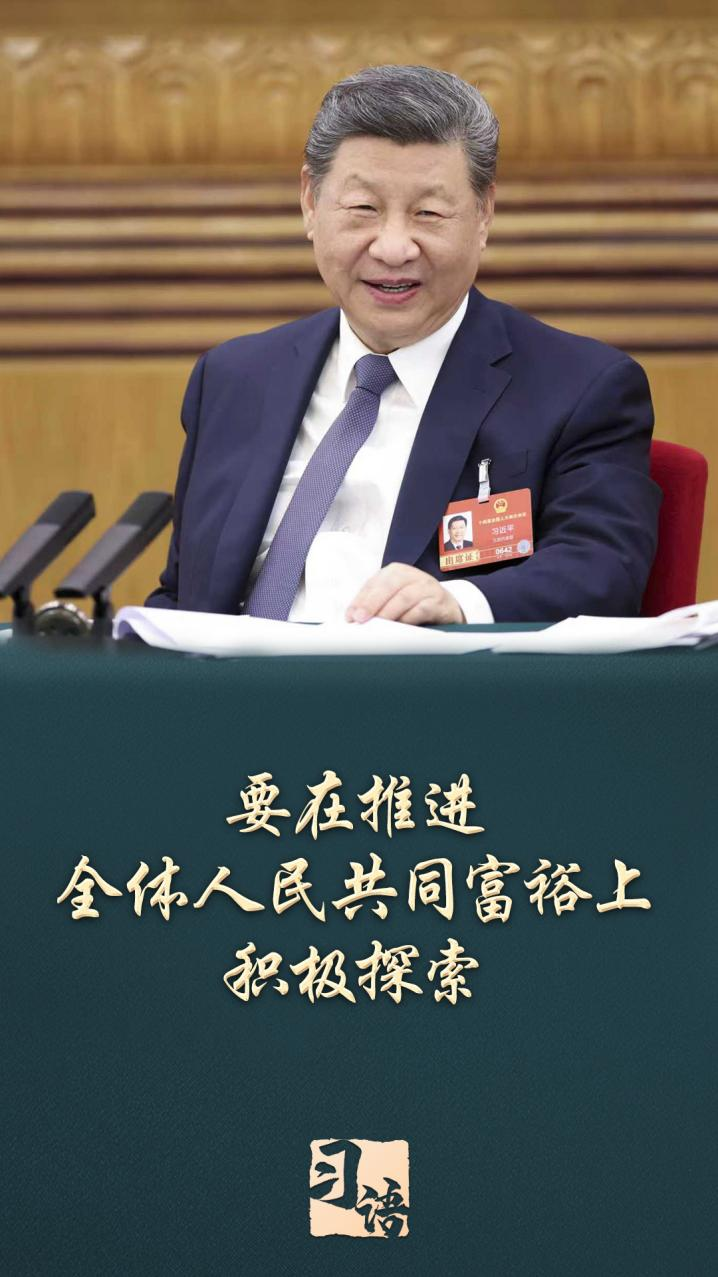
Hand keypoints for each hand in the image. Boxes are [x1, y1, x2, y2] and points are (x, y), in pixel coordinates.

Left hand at [346, 563, 464, 625]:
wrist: (446, 607)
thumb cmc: (415, 603)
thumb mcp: (394, 598)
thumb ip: (375, 605)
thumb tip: (353, 618)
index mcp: (396, 572)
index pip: (373, 584)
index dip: (360, 600)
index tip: (350, 617)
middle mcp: (411, 575)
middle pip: (388, 586)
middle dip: (372, 603)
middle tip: (360, 619)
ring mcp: (427, 587)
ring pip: (404, 597)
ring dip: (389, 612)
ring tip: (379, 625)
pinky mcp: (439, 601)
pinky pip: (422, 609)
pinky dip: (409, 619)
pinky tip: (400, 627)